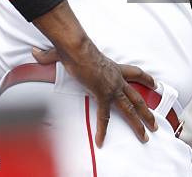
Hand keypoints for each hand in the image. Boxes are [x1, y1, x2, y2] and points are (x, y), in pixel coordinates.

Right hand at [32, 44, 157, 146]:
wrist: (77, 48)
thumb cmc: (76, 47)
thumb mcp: (68, 52)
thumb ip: (52, 55)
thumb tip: (35, 53)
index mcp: (114, 67)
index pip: (134, 72)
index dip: (146, 78)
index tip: (156, 84)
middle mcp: (116, 78)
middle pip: (136, 96)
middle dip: (146, 110)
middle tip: (154, 123)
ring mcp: (112, 87)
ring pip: (130, 108)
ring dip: (139, 122)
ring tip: (146, 136)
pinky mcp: (103, 94)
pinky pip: (104, 116)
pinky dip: (102, 130)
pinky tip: (101, 142)